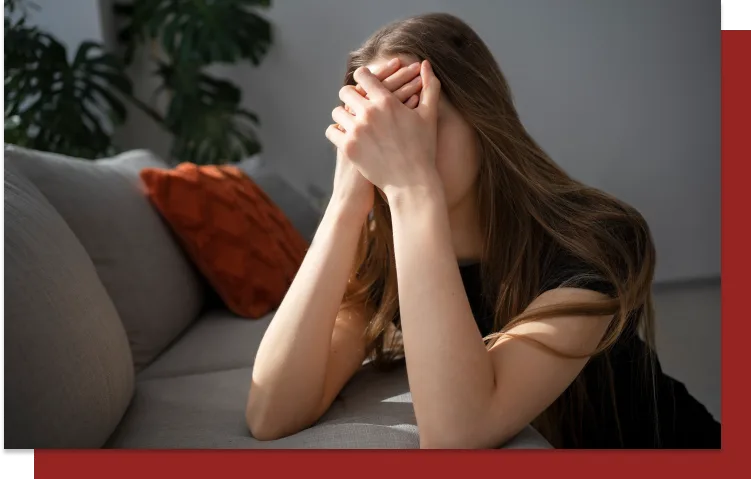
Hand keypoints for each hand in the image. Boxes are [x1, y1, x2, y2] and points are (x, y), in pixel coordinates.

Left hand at [325, 60, 441, 200]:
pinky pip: (331, 131)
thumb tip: (425, 63)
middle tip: (354, 103)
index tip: (363, 84)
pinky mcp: (348, 148)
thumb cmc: (423, 148)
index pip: (363, 76)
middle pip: (345, 92)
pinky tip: (344, 134)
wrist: (412, 182)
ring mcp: (357, 131)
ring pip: (337, 112)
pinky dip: (336, 132)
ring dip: (343, 115)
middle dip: (350, 96)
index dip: (362, 78)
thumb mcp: (429, 115)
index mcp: (387, 101)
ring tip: (349, 120)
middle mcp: (369, 113)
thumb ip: (429, 86)